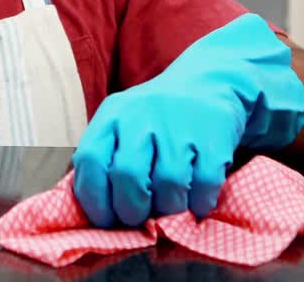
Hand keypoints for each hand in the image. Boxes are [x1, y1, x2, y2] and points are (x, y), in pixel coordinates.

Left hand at [70, 14, 303, 226]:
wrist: (208, 84)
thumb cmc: (156, 119)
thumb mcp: (121, 126)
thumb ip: (106, 161)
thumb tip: (97, 214)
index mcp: (112, 116)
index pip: (90, 160)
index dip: (94, 199)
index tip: (106, 219)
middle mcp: (141, 116)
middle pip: (128, 176)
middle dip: (132, 210)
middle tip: (140, 218)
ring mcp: (179, 125)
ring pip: (168, 185)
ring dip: (168, 209)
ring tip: (170, 206)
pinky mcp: (213, 137)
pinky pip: (204, 185)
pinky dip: (199, 203)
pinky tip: (196, 200)